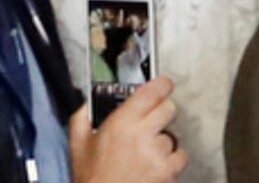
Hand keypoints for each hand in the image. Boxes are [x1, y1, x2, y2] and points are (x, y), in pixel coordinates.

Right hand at [69, 78, 183, 182]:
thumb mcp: (78, 146)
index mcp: (121, 123)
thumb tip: (86, 103)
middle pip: (169, 108)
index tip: (162, 85)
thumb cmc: (92, 180)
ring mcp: (157, 154)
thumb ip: (81, 118)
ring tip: (145, 154)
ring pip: (173, 135)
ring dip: (163, 142)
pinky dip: (171, 161)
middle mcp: (142, 135)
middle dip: (161, 114)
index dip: (161, 85)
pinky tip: (155, 166)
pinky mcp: (168, 171)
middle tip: (150, 124)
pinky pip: (180, 157)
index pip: (154, 91)